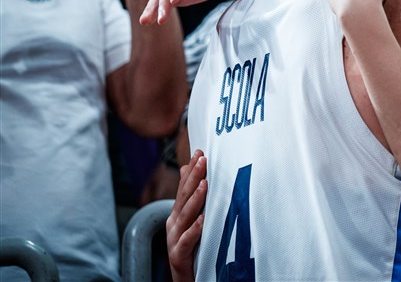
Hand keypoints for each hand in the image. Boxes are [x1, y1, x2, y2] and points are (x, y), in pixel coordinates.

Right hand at [166, 150, 205, 281]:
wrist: (186, 277)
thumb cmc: (191, 247)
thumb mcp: (191, 220)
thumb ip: (190, 198)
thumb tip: (190, 170)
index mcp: (178, 214)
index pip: (184, 187)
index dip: (191, 170)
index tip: (200, 152)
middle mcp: (174, 224)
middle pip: (183, 197)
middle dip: (193, 177)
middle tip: (203, 159)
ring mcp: (174, 239)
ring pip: (184, 216)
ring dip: (195, 199)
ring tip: (205, 184)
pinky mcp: (178, 255)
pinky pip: (187, 241)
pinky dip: (194, 229)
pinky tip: (203, 220)